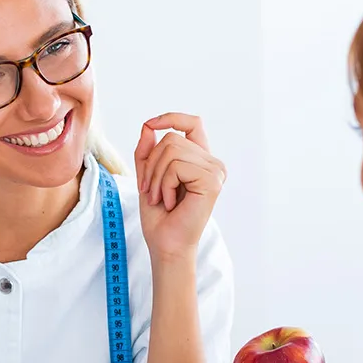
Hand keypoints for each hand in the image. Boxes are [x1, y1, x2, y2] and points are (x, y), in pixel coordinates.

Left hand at [134, 114, 225, 262]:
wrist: (165, 244)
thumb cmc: (159, 216)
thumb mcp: (147, 176)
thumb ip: (147, 152)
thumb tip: (148, 127)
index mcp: (200, 160)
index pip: (192, 123)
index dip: (171, 118)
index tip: (150, 125)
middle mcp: (212, 163)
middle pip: (173, 138)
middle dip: (152, 164)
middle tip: (150, 191)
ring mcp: (215, 172)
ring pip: (172, 149)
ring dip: (156, 176)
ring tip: (159, 198)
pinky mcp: (212, 181)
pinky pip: (176, 166)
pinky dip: (165, 184)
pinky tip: (171, 202)